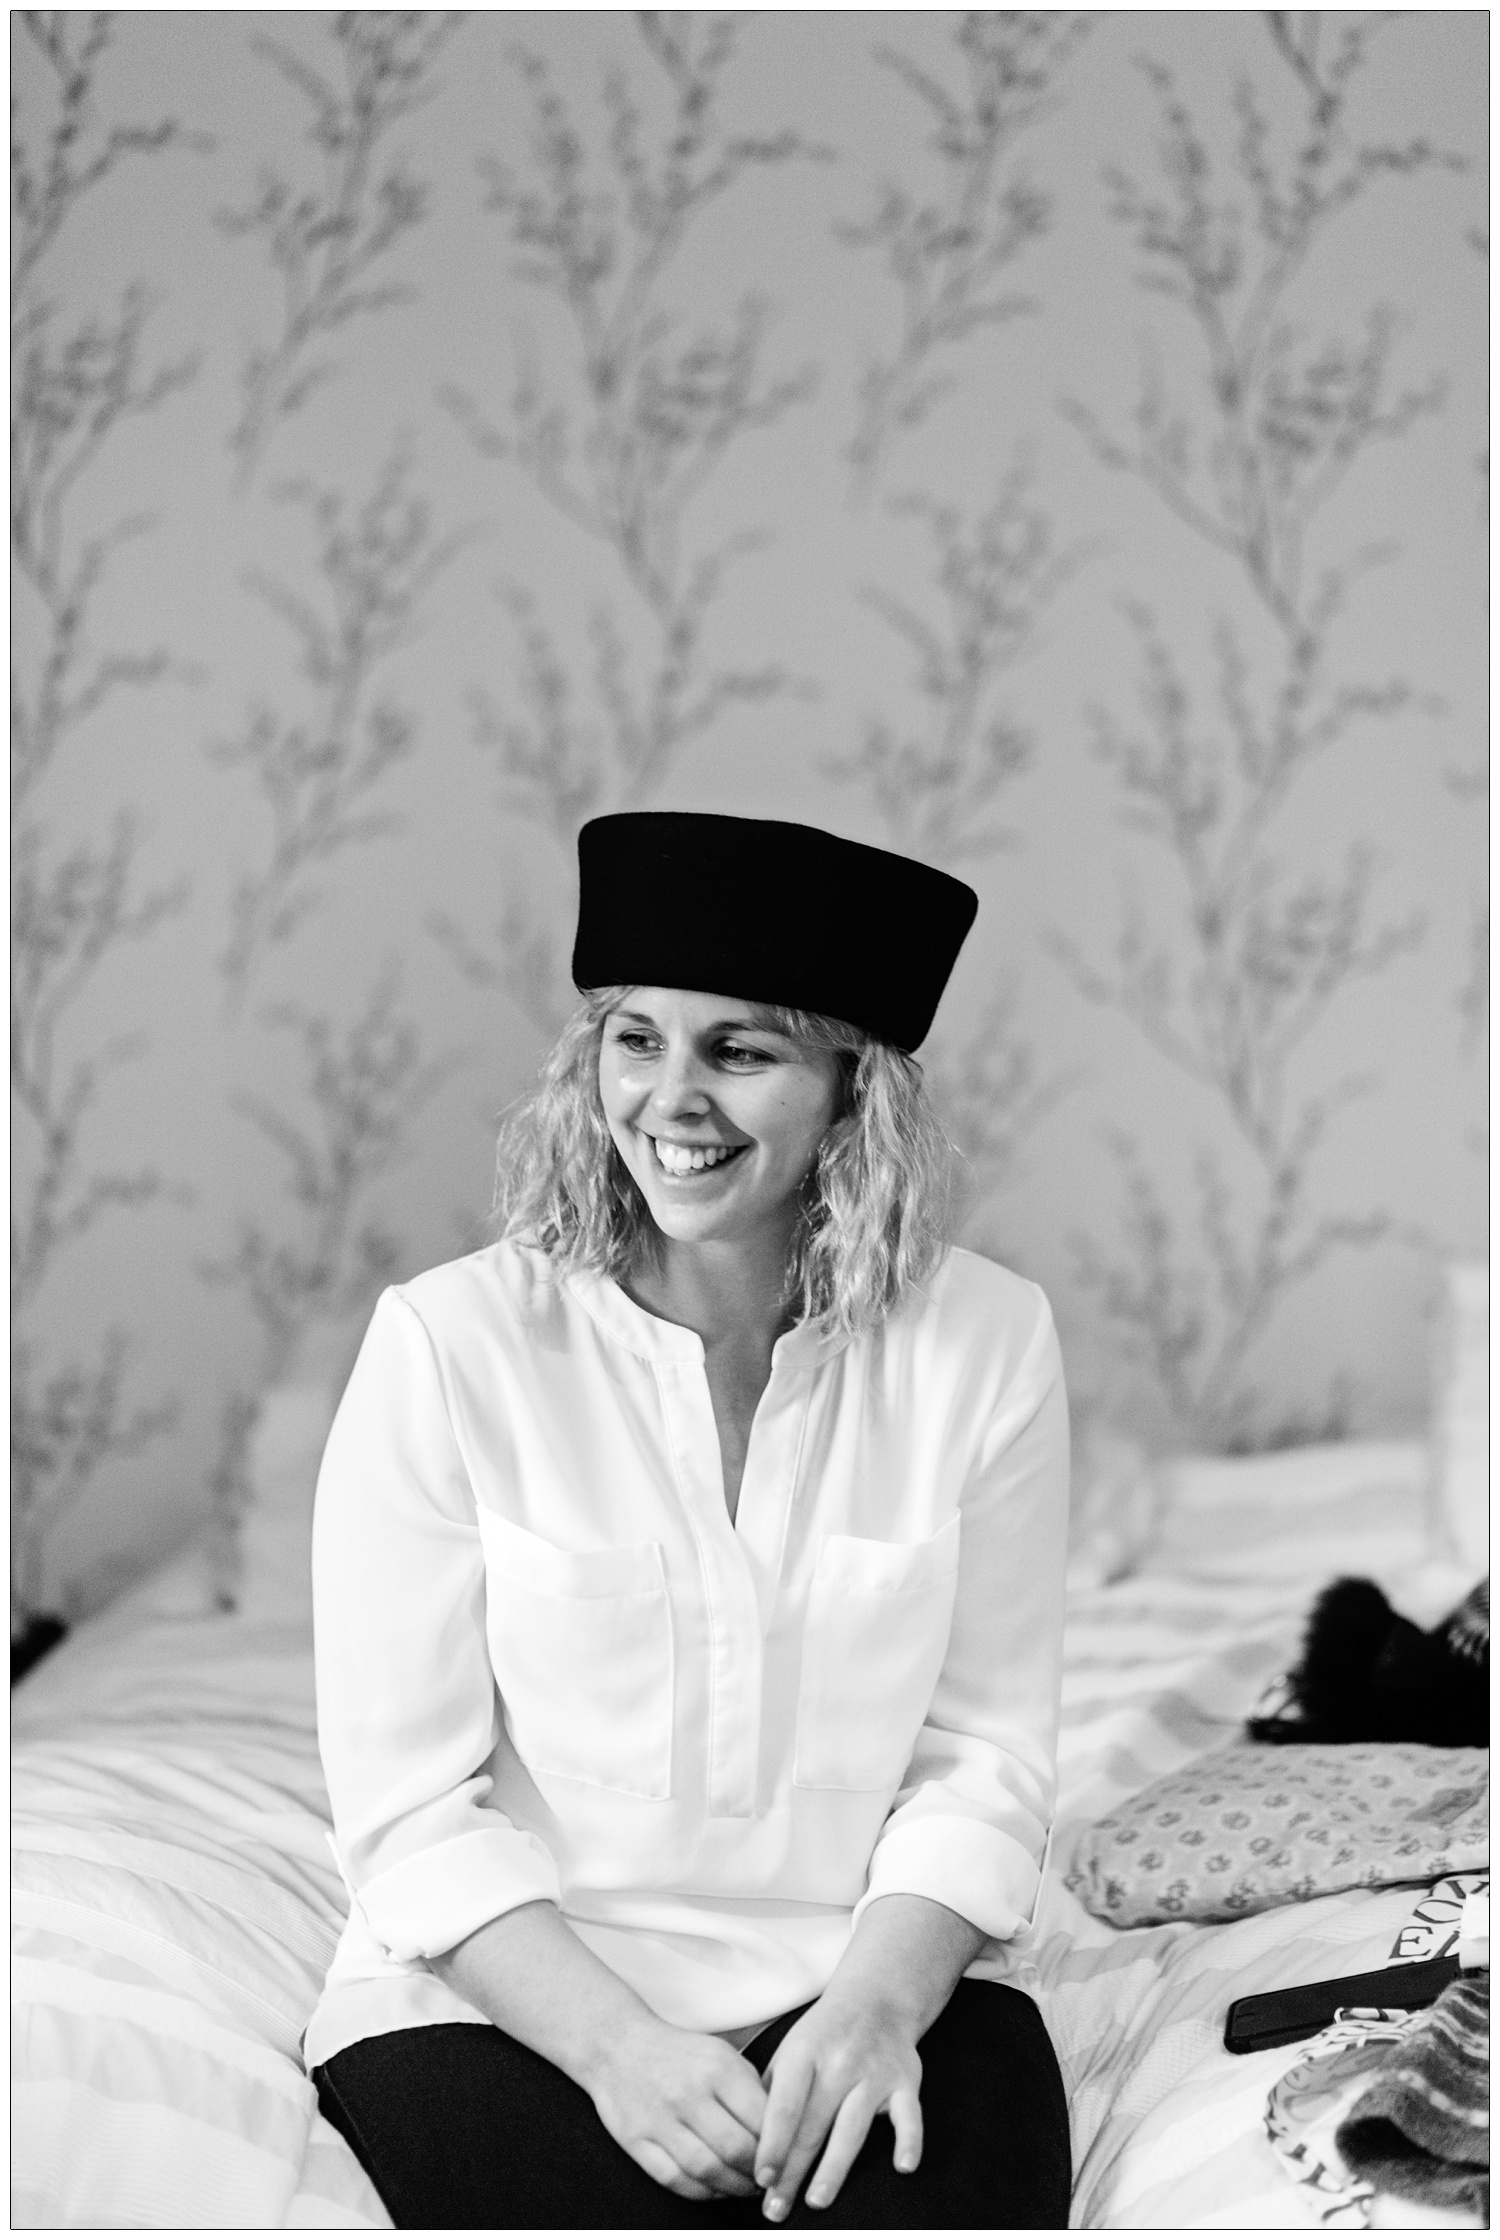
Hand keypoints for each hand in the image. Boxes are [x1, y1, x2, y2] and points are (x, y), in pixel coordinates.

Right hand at [586, 2013, 769, 2201]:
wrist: (618, 2044)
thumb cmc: (679, 2054)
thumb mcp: (722, 2055)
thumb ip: (751, 2090)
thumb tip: (782, 2132)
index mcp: (718, 2068)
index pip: (761, 2119)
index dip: (779, 2148)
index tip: (786, 2159)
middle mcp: (689, 2093)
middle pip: (736, 2149)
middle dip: (758, 2174)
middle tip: (768, 2180)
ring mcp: (660, 2118)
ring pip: (707, 2170)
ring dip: (733, 2188)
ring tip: (745, 2187)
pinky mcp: (636, 2140)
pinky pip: (674, 2179)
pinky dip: (701, 2192)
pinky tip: (714, 2188)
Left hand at [753, 1990, 922, 2221]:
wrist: (876, 1998)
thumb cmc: (823, 2035)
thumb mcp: (790, 2051)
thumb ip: (770, 2093)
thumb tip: (748, 2145)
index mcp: (804, 2052)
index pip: (784, 2105)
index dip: (772, 2144)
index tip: (761, 2178)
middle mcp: (839, 2061)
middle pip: (813, 2125)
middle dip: (793, 2172)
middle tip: (777, 2210)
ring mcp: (874, 2072)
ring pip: (853, 2127)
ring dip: (834, 2168)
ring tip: (817, 2200)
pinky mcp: (906, 2082)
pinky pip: (910, 2115)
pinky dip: (909, 2141)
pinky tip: (903, 2167)